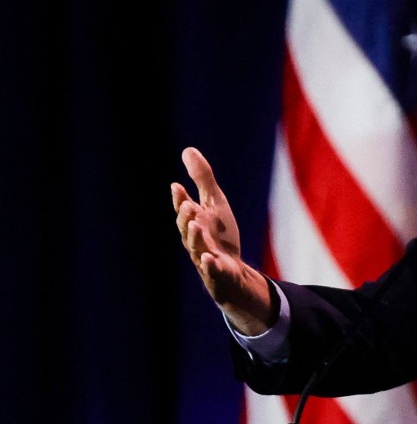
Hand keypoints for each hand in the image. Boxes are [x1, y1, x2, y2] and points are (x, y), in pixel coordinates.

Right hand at [171, 147, 272, 333]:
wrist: (232, 270)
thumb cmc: (219, 235)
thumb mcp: (214, 203)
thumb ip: (202, 179)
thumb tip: (188, 150)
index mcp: (194, 222)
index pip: (185, 209)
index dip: (180, 200)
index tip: (178, 187)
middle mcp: (196, 240)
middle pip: (187, 229)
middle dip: (186, 217)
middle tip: (187, 206)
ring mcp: (205, 257)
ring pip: (197, 248)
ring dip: (195, 237)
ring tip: (196, 225)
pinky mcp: (218, 273)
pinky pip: (212, 270)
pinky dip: (210, 265)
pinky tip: (210, 259)